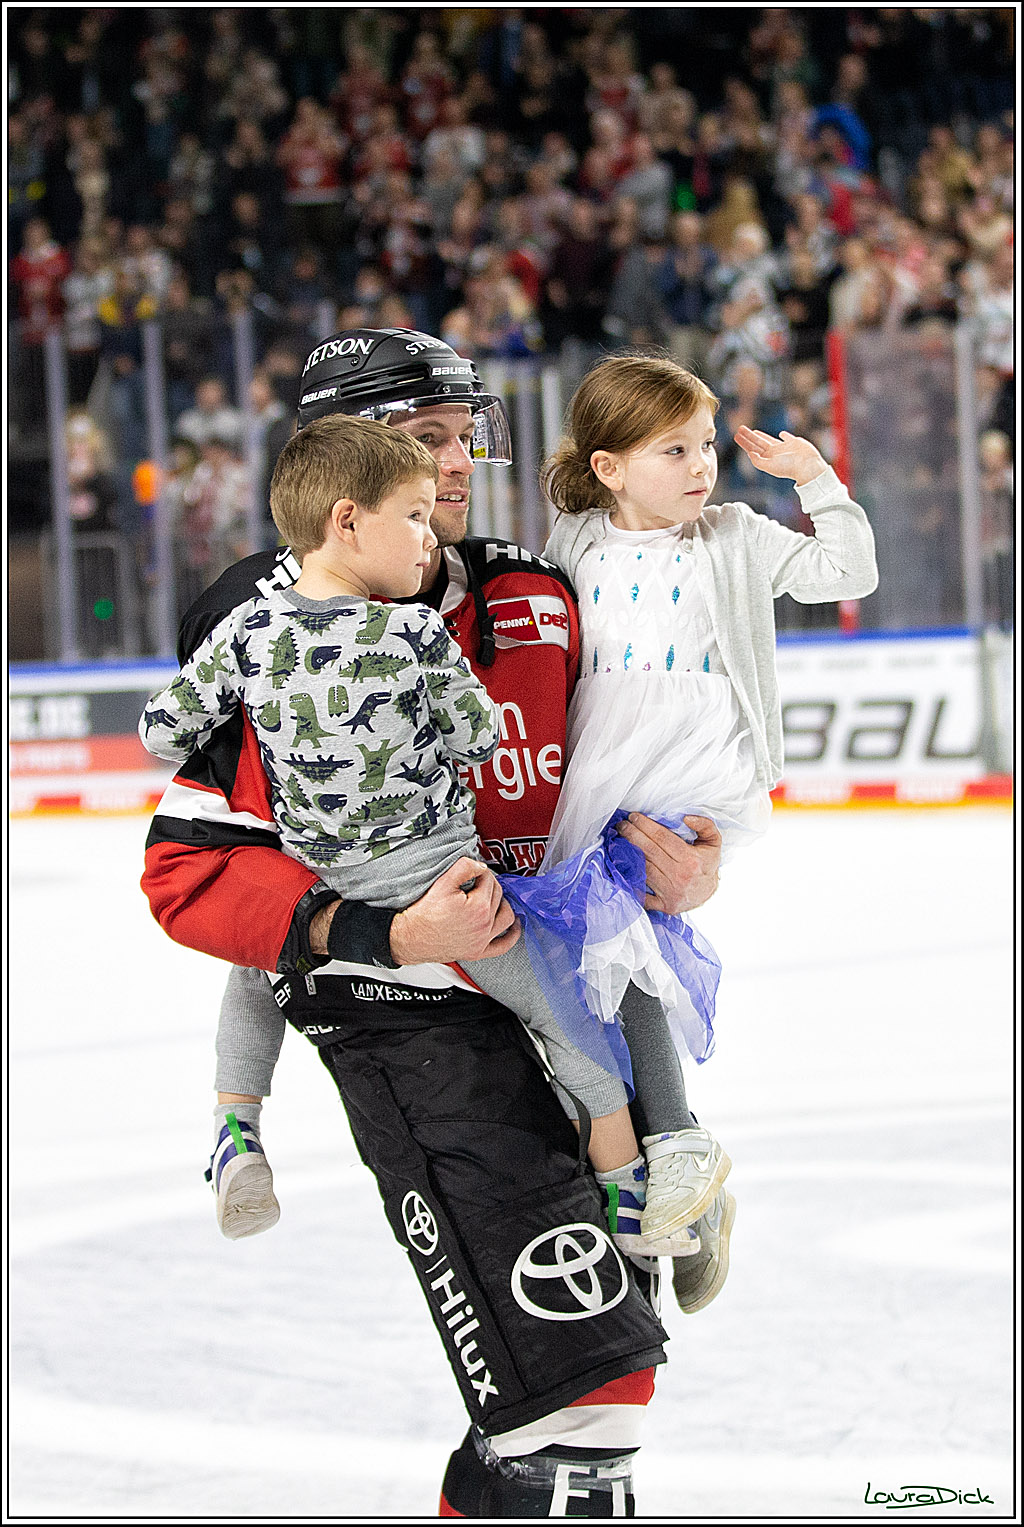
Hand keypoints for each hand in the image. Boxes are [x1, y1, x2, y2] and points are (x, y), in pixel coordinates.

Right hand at [389, 856, 519, 964]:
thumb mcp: (442, 883)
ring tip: (498, 897)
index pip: (488, 880)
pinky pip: (503, 946)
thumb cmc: (424, 915)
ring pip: (506, 917)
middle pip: (498, 896)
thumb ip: (464, 868)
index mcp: (479, 907)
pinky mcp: (478, 952)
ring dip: (505, 904)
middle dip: (490, 885)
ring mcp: (483, 940)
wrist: (411, 938)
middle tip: (479, 881)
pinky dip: (512, 935)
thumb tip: (479, 866)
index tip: (473, 872)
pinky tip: (514, 926)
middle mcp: (485, 925)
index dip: (481, 872)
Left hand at [616, 813, 722, 913]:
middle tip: (622, 825)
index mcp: (691, 859)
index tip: (634, 816)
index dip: (646, 825)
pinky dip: (632, 882)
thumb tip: (686, 818)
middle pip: (650, 851)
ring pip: (644, 868)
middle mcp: (680, 876)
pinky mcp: (664, 905)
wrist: (709, 895)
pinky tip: (623, 868)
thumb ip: (705, 825)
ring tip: (620, 840)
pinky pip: (643, 894)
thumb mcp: (714, 842)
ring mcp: (671, 892)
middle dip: (633, 835)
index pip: (662, 838)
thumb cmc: (707, 865)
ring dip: (629, 853)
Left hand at [734, 427, 825, 486]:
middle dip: (748, 436)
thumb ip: (758, 461)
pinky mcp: (795, 443)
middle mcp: (774, 454)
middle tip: (740, 428)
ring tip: (753, 431)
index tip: (736, 435)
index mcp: (767, 459)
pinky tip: (780, 434)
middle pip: (758, 443)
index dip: (744, 442)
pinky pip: (787, 438)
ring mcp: (784, 448)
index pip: (752, 449)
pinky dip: (783, 436)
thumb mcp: (770, 465)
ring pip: (768, 440)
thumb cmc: (789, 467)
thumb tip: (750, 454)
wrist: (808, 466)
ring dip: (760, 435)